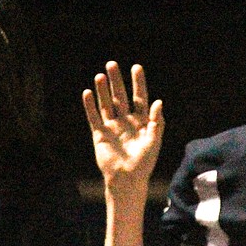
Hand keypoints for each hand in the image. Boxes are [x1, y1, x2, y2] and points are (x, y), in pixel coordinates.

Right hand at [82, 62, 163, 195]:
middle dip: (116, 81)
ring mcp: (112, 126)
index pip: (140, 97)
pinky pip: (94, 117)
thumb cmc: (144, 163)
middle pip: (120, 96)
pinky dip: (90, 105)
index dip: (138, 82)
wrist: (127, 180)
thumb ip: (156, 122)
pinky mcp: (99, 134)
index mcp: (141, 121)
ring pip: (106, 104)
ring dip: (103, 90)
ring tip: (99, 75)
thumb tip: (158, 101)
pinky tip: (87, 93)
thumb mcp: (154, 142)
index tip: (136, 67)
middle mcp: (126, 121)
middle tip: (112, 64)